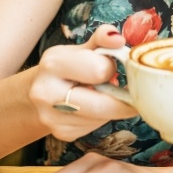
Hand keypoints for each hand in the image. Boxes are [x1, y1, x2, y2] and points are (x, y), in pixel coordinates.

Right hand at [29, 26, 137, 140]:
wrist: (40, 89)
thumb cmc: (67, 64)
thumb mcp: (82, 47)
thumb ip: (102, 39)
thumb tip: (118, 39)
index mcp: (53, 64)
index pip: (98, 70)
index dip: (110, 68)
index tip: (111, 66)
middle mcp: (47, 93)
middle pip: (101, 104)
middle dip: (122, 99)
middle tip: (132, 93)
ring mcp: (51, 117)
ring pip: (101, 118)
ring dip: (112, 108)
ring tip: (106, 94)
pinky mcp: (61, 133)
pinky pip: (94, 128)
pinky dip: (102, 118)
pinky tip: (95, 107)